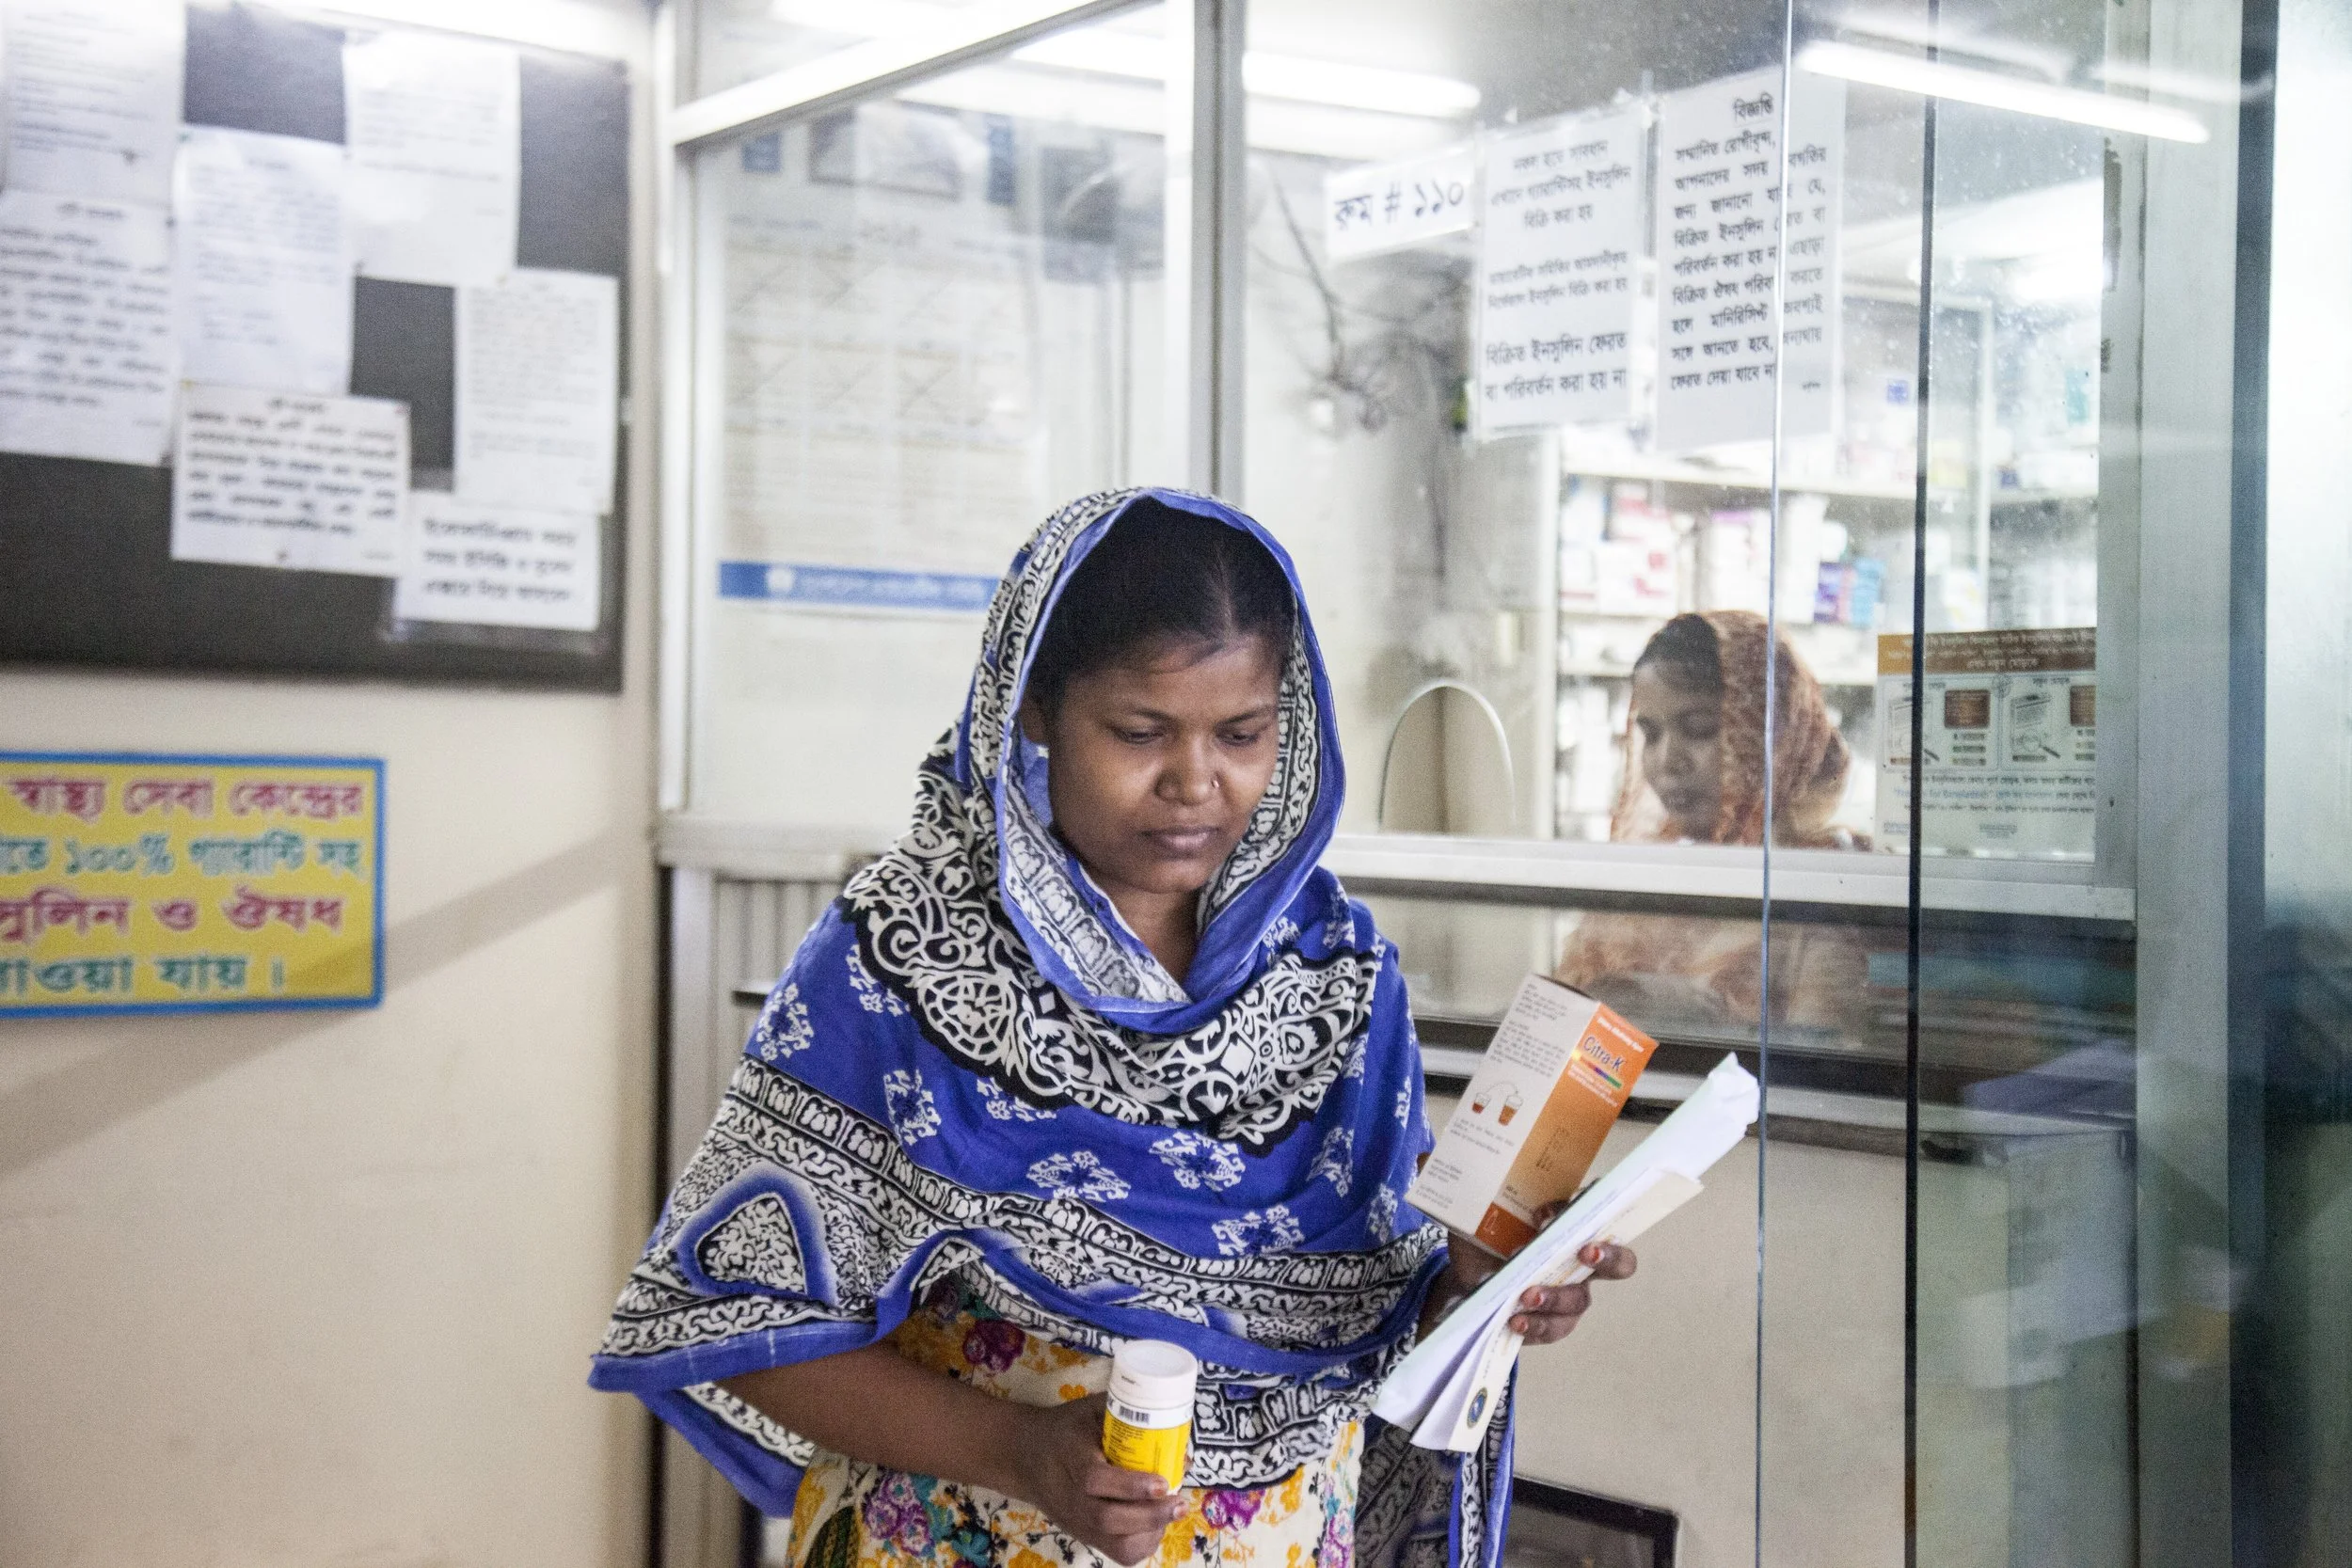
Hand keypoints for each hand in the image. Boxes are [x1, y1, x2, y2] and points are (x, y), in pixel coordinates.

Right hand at [1009, 1395, 1186, 1565]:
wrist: (1025, 1458)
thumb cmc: (1066, 1429)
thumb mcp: (1090, 1410)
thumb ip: (1126, 1413)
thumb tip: (1174, 1432)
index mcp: (1070, 1457)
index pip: (1094, 1479)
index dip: (1130, 1485)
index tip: (1162, 1482)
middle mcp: (1070, 1496)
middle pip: (1106, 1519)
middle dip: (1149, 1516)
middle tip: (1179, 1503)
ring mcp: (1076, 1521)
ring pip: (1113, 1544)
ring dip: (1150, 1533)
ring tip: (1172, 1512)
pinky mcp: (1084, 1536)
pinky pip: (1116, 1553)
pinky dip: (1142, 1544)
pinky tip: (1156, 1524)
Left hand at [1425, 1202, 1638, 1345]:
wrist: (1466, 1283)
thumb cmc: (1482, 1239)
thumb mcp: (1469, 1211)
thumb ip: (1456, 1185)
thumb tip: (1424, 1157)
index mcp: (1564, 1221)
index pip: (1593, 1208)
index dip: (1581, 1207)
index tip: (1544, 1212)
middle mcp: (1576, 1257)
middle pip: (1619, 1259)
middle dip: (1609, 1256)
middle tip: (1585, 1252)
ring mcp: (1570, 1293)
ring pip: (1580, 1299)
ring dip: (1554, 1297)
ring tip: (1524, 1296)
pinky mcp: (1554, 1323)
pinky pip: (1556, 1328)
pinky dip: (1537, 1326)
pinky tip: (1516, 1322)